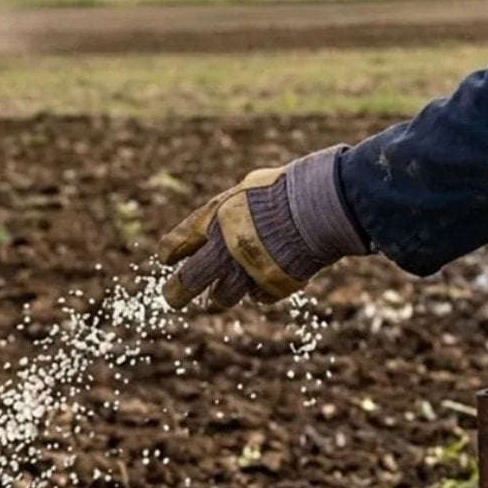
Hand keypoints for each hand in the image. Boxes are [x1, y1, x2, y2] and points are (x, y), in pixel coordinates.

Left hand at [157, 145, 367, 309]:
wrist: (319, 205)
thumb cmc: (283, 190)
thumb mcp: (245, 190)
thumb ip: (225, 212)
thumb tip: (212, 225)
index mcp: (212, 220)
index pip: (175, 245)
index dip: (170, 253)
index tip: (167, 260)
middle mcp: (223, 250)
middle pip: (188, 282)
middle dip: (176, 292)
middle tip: (172, 298)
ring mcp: (247, 272)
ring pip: (222, 297)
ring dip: (221, 295)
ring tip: (222, 292)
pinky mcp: (272, 286)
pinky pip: (258, 297)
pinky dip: (259, 290)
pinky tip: (264, 278)